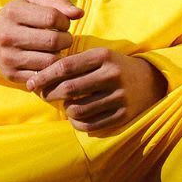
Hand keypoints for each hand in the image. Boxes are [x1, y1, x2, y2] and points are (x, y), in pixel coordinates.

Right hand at [0, 0, 82, 83]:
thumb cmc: (19, 17)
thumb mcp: (34, 2)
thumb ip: (59, 3)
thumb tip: (79, 13)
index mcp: (13, 12)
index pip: (52, 17)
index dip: (65, 21)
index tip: (63, 23)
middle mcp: (8, 35)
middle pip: (53, 41)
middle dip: (66, 40)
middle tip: (64, 38)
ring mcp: (8, 57)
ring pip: (50, 61)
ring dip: (60, 56)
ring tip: (56, 50)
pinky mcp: (11, 75)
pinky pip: (42, 76)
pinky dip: (51, 70)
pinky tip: (49, 62)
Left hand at [27, 48, 167, 133]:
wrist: (150, 81)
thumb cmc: (114, 67)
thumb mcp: (98, 56)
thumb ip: (73, 62)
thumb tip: (40, 76)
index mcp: (103, 56)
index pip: (65, 67)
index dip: (44, 76)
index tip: (31, 83)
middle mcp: (111, 75)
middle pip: (69, 89)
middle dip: (49, 94)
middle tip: (43, 95)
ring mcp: (119, 96)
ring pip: (77, 110)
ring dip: (65, 110)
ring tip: (65, 105)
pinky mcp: (123, 115)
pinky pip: (90, 125)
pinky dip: (77, 123)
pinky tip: (77, 117)